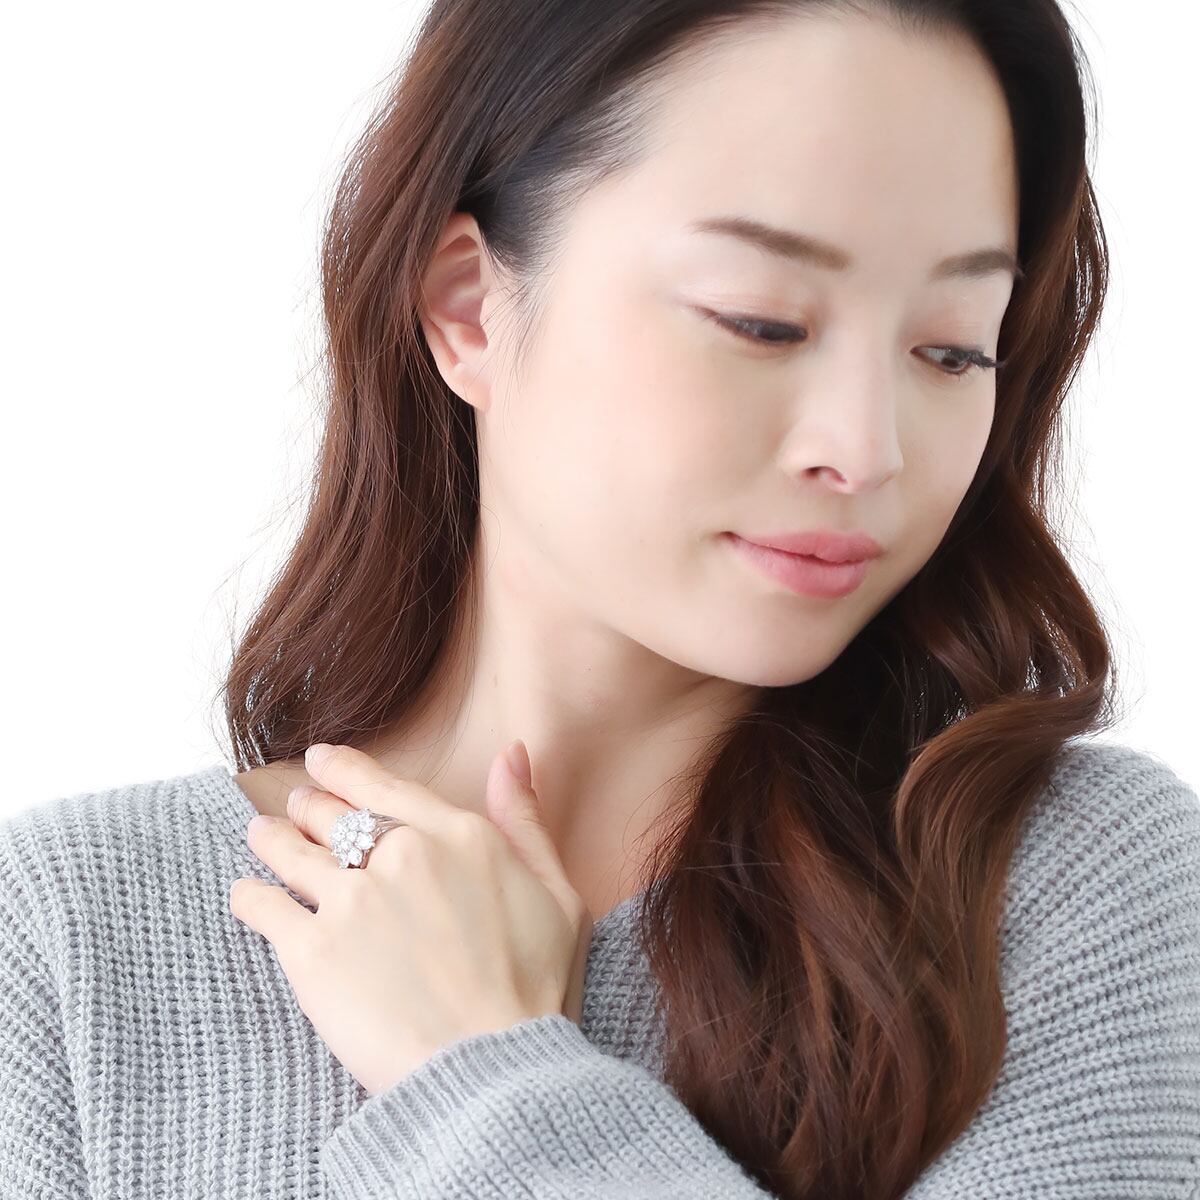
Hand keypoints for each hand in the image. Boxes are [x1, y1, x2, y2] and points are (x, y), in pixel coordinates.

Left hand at [228, 740, 594, 1095]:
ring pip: (291, 851)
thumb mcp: (558, 893)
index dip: (346, 769)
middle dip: (309, 805)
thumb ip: (526, 818)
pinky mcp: (312, 952)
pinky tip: (244, 895)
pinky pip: (262, 907)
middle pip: (334, 815)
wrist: (494, 1071)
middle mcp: (401, 854)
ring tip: (260, 834)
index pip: (386, 787)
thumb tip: (512, 753)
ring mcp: (352, 900)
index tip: (323, 761)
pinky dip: (248, 896)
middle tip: (295, 806)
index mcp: (458, 837)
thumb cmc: (537, 990)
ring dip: (271, 838)